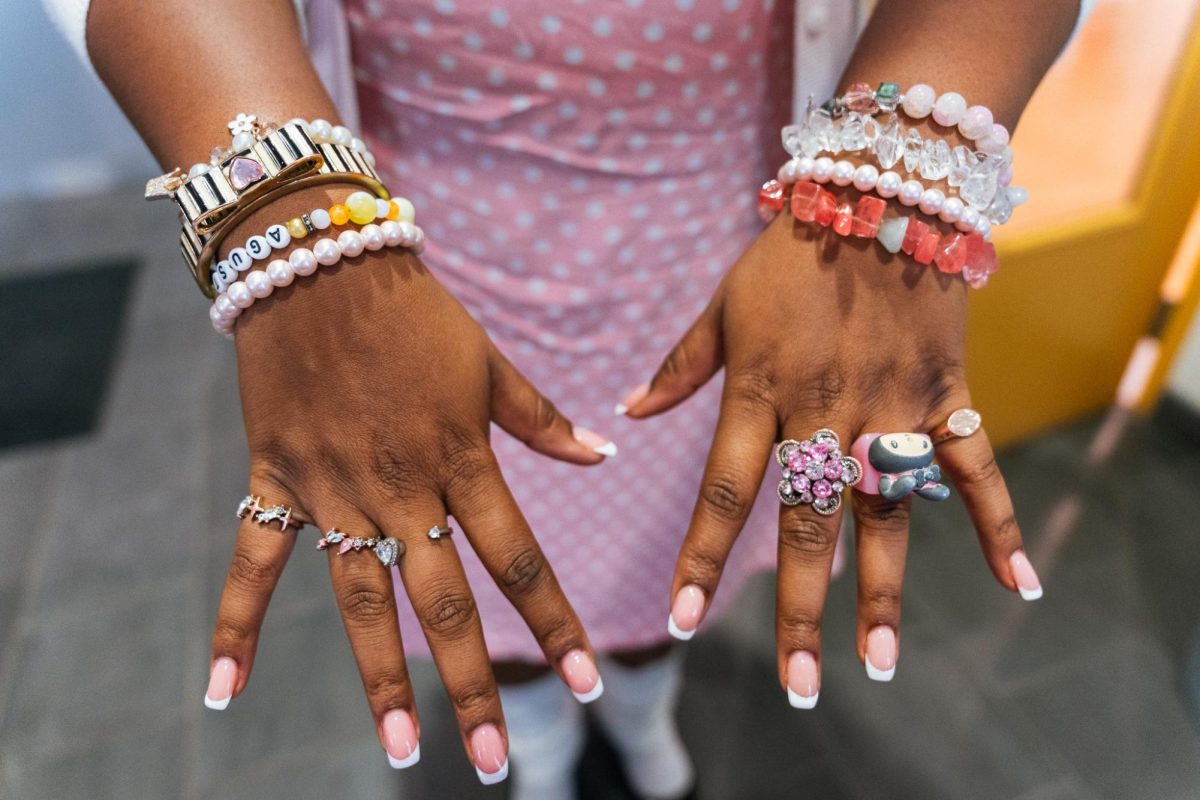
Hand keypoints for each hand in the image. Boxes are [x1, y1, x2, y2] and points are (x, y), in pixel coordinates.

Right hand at [204, 185, 608, 776]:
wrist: (319, 257)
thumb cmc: (416, 310)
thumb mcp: (489, 361)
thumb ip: (541, 418)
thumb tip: (604, 454)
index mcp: (460, 459)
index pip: (519, 559)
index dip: (555, 624)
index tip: (588, 683)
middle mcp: (401, 487)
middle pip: (444, 603)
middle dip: (475, 685)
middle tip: (498, 762)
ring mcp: (333, 489)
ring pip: (360, 601)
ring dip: (379, 680)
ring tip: (402, 752)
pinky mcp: (276, 479)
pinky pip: (251, 560)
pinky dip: (234, 625)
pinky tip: (222, 692)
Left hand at [623, 208, 1040, 700]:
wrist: (880, 186)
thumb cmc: (788, 251)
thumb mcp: (721, 304)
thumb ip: (678, 367)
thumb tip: (623, 417)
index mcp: (759, 390)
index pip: (723, 490)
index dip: (699, 558)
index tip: (680, 622)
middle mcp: (824, 409)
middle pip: (806, 524)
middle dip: (798, 609)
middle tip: (798, 683)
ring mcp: (891, 406)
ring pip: (886, 514)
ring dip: (883, 592)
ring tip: (877, 664)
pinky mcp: (947, 394)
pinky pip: (975, 467)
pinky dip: (998, 524)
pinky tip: (1016, 584)